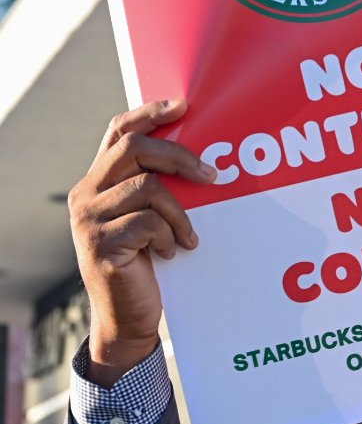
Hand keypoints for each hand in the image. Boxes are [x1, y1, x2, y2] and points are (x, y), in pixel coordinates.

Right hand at [68, 100, 215, 386]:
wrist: (126, 317)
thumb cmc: (146, 265)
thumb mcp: (150, 220)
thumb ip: (158, 189)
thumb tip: (201, 160)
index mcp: (99, 181)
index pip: (119, 131)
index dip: (149, 113)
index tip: (183, 106)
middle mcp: (87, 194)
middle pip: (135, 149)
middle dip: (180, 155)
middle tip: (213, 176)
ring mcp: (89, 219)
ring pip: (148, 188)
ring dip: (180, 213)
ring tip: (187, 237)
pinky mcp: (101, 244)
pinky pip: (148, 222)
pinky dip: (169, 235)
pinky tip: (171, 253)